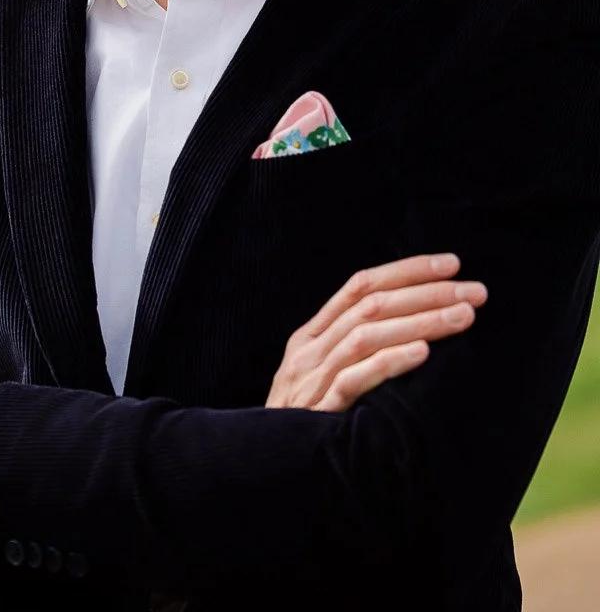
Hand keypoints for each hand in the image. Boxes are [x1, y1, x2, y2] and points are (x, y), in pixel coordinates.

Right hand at [266, 253, 486, 411]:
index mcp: (311, 335)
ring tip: (464, 317)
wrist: (264, 474)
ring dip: (420, 321)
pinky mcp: (317, 412)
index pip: (360, 285)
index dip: (407, 270)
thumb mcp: (322, 377)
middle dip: (426, 293)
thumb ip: (354, 350)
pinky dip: (389, 361)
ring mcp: (311, 379)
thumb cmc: (307, 424)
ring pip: (366, 335)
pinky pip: (354, 379)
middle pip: (371, 305)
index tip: (452, 264)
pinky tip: (423, 353)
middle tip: (475, 291)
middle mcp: (309, 350)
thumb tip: (414, 325)